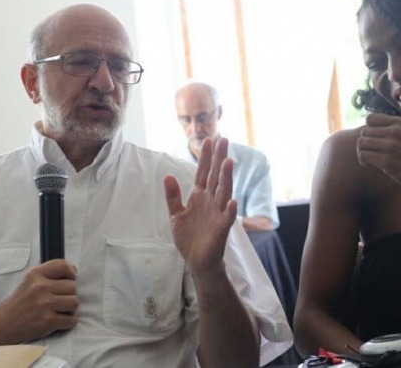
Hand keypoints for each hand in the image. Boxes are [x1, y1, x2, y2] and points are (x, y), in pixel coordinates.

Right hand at [0, 260, 77, 343]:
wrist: (1, 325)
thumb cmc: (20, 302)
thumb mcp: (30, 281)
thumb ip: (49, 274)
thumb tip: (74, 270)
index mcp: (35, 274)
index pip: (63, 265)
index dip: (70, 272)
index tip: (69, 279)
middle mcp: (40, 287)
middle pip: (72, 286)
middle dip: (69, 294)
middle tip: (59, 300)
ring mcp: (44, 305)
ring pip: (74, 302)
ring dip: (70, 308)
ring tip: (59, 310)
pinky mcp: (47, 322)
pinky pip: (71, 320)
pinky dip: (68, 322)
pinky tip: (59, 321)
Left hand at [164, 137, 236, 274]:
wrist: (196, 260)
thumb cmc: (189, 237)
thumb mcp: (176, 214)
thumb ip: (173, 196)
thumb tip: (167, 175)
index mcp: (200, 196)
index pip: (203, 173)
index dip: (206, 157)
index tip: (209, 140)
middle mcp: (211, 202)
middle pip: (216, 177)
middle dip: (219, 159)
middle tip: (224, 140)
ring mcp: (217, 214)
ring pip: (223, 193)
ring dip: (226, 178)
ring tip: (228, 162)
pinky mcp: (220, 230)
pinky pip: (226, 219)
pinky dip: (229, 211)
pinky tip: (232, 202)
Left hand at [357, 113, 400, 194]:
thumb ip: (394, 129)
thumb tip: (368, 127)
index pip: (370, 118)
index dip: (368, 129)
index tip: (373, 140)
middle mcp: (396, 131)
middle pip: (364, 131)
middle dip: (365, 143)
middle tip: (370, 153)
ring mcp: (391, 146)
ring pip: (361, 142)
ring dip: (361, 152)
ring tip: (368, 160)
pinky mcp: (387, 161)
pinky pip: (364, 155)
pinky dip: (363, 161)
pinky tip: (369, 165)